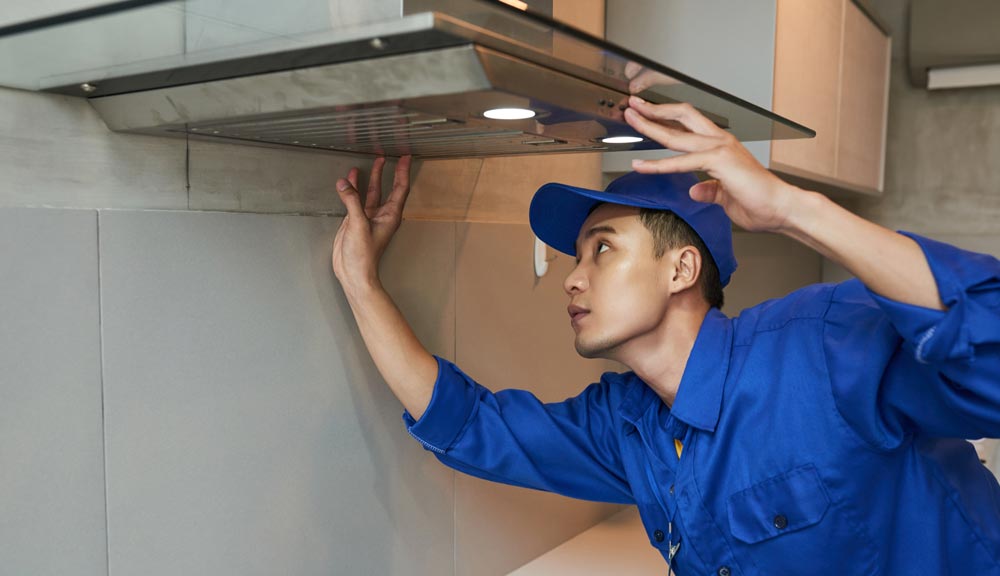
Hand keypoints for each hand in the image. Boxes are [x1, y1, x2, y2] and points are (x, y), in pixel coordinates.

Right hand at [331, 155, 412, 294]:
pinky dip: (353, 189)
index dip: (403, 172)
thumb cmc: (363, 255)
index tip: (405, 158)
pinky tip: (349, 180)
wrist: (353, 272)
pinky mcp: (356, 221)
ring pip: (371, 192)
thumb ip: (352, 202)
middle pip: (387, 187)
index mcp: (390, 216)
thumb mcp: (358, 225)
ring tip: (373, 161)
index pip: (400, 188)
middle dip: (388, 171)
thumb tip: (345, 184)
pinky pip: (356, 200)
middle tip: (389, 155)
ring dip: (371, 177)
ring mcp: (369, 217)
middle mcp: (382, 215)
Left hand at [623, 96, 797, 233]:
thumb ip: (710, 189)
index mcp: (722, 145)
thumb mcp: (725, 195)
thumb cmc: (760, 203)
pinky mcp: (720, 161)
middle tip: (632, 106)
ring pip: (677, 134)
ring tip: (631, 120)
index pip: (689, 123)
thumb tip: (696, 188)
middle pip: (682, 116)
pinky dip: (658, 163)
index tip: (646, 114)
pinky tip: (641, 165)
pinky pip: (682, 161)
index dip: (667, 116)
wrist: (781, 208)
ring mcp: (721, 148)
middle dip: (655, 110)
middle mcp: (721, 141)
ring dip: (650, 126)